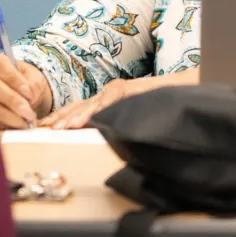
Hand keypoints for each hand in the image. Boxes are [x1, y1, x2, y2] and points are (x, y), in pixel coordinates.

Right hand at [0, 54, 52, 129]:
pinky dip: (4, 125)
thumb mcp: (36, 79)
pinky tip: (17, 128)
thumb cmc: (29, 84)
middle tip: (29, 112)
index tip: (29, 93)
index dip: (13, 79)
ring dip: (9, 116)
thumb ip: (34, 84)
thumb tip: (30, 96)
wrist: (26, 99)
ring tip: (26, 123)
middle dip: (12, 100)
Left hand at [40, 69, 199, 129]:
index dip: (61, 119)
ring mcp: (124, 89)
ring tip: (62, 127)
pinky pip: (117, 96)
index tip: (42, 130)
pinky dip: (103, 105)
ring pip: (95, 101)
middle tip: (44, 130)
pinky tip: (93, 116)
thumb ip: (117, 132)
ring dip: (78, 114)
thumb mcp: (134, 123)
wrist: (192, 92)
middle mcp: (114, 94)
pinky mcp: (137, 88)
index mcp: (110, 103)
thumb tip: (101, 148)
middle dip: (61, 117)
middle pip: (81, 105)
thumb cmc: (163, 111)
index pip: (80, 111)